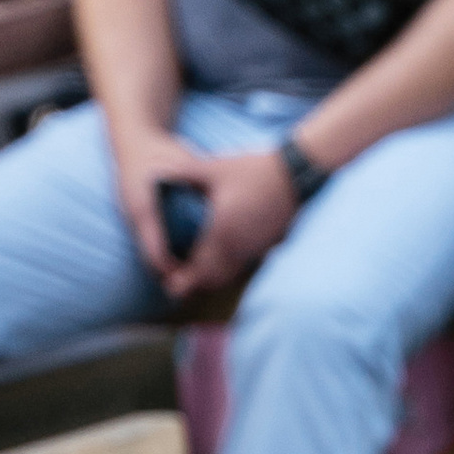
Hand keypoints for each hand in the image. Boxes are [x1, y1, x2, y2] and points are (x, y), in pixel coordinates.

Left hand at [138, 144, 298, 303]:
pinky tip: (217, 260)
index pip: (198, 271)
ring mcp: (254, 249)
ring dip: (210, 279)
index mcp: (221, 233)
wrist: (296, 175)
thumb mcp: (214, 168)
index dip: (181, 282)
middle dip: (193, 285)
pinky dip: (225, 270)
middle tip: (175, 282)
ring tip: (193, 274)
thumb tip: (156, 174)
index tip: (168, 283)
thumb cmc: (255, 170)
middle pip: (212, 281)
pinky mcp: (265, 246)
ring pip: (227, 276)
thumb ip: (184, 174)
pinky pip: (240, 267)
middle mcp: (238, 248)